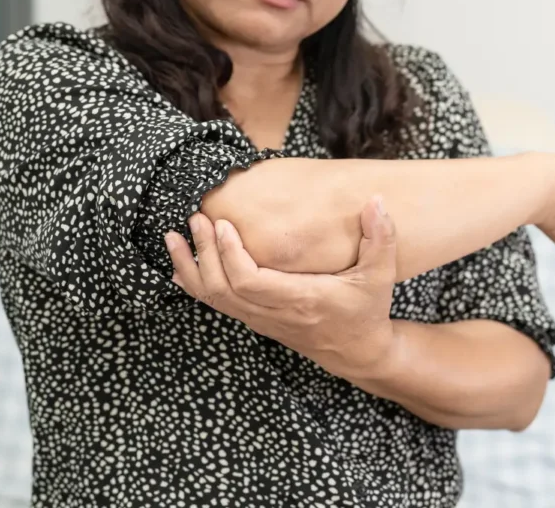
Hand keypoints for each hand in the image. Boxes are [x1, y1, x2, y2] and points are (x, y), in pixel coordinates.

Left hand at [164, 197, 398, 378]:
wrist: (358, 352)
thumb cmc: (367, 311)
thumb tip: (376, 201)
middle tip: (195, 218)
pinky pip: (216, 304)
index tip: (222, 225)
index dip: (229, 256)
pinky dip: (194, 285)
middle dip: (202, 254)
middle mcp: (274, 313)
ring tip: (173, 237)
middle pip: (223, 289)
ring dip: (189, 268)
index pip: (251, 283)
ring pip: (213, 299)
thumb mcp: (380, 276)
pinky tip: (179, 265)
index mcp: (301, 300)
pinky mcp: (255, 320)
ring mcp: (261, 319)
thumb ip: (381, 239)